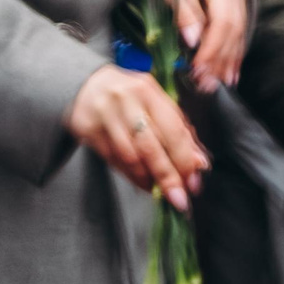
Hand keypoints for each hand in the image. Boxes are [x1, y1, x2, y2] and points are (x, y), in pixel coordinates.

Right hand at [67, 67, 204, 209]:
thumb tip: (198, 163)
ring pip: (130, 157)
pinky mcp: (87, 131)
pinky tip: (142, 182)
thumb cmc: (132, 98)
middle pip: (151, 146)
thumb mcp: (158, 105)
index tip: (194, 180)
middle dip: (168, 175)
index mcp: (149, 91)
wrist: (85, 86)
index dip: (184, 158)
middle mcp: (126, 102)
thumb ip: (180, 131)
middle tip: (179, 197)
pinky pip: (113, 160)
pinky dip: (130, 175)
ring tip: (160, 191)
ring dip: (148, 178)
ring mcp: (104, 116)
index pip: (172, 129)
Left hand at [171, 0, 248, 90]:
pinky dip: (235, 53)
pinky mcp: (241, 5)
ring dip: (229, 61)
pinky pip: (241, 32)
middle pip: (234, 30)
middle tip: (207, 85)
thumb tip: (193, 41)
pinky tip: (231, 72)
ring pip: (240, 33)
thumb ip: (183, 12)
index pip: (222, 21)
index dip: (212, 48)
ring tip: (220, 84)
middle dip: (220, 60)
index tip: (198, 69)